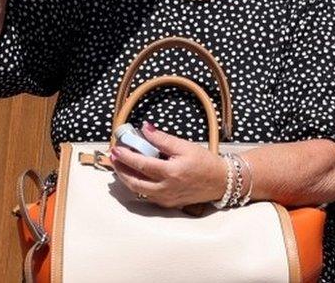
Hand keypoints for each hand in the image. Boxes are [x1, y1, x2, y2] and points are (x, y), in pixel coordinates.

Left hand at [109, 122, 226, 208]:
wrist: (220, 182)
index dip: (126, 156)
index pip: (141, 164)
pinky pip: (146, 195)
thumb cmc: (205, 162)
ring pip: (138, 191)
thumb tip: (145, 129)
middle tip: (113, 158)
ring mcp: (166, 199)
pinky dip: (137, 186)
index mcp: (171, 172)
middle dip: (120, 170)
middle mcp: (166, 188)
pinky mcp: (167, 204)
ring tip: (120, 167)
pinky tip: (135, 176)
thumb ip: (163, 139)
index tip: (117, 148)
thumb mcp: (185, 146)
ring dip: (126, 178)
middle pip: (134, 181)